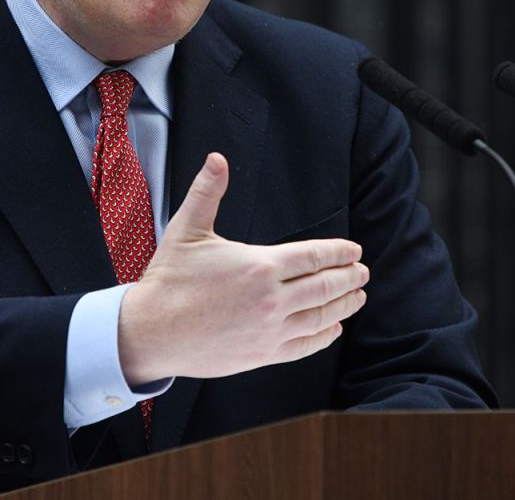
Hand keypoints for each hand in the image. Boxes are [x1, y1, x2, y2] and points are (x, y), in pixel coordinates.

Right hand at [117, 152, 367, 384]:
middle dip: (349, 277)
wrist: (151, 331)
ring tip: (357, 296)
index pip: (313, 257)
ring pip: (321, 316)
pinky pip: (305, 345)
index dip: (338, 253)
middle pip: (325, 286)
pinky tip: (333, 328)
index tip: (354, 251)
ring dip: (344, 305)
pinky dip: (325, 335)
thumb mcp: (187, 230)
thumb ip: (208, 192)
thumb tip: (216, 158)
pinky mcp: (263, 355)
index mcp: (260, 266)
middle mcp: (272, 300)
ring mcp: (270, 330)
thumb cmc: (169, 280)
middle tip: (363, 272)